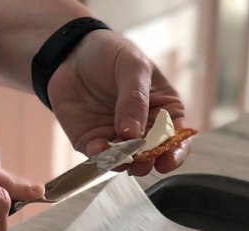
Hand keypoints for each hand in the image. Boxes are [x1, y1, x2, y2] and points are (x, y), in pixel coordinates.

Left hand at [45, 30, 190, 176]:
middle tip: (141, 160)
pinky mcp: (93, 141)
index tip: (166, 161)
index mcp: (164, 111)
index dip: (175, 153)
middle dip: (147, 161)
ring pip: (125, 161)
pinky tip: (99, 149)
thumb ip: (135, 99)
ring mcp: (118, 138)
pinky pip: (99, 156)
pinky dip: (101, 157)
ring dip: (124, 162)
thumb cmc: (112, 53)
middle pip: (152, 156)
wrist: (72, 51)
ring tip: (120, 157)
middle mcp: (144, 130)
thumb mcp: (132, 66)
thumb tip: (133, 134)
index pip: (176, 138)